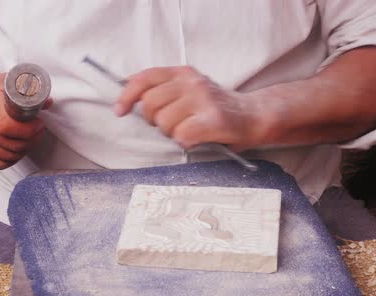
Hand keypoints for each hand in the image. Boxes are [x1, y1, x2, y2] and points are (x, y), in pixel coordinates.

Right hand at [0, 72, 51, 168]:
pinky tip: (17, 148)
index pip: (7, 127)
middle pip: (11, 145)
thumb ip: (32, 93)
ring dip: (25, 150)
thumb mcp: (12, 84)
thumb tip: (47, 102)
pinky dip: (13, 159)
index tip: (39, 124)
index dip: (28, 130)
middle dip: (32, 140)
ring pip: (8, 156)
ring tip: (30, 139)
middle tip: (38, 132)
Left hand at [114, 66, 267, 149]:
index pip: (144, 78)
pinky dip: (186, 141)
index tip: (120, 110)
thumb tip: (131, 95)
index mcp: (183, 73)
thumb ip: (165, 89)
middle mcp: (192, 82)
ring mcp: (203, 99)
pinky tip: (197, 138)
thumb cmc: (217, 108)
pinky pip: (182, 135)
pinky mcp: (213, 119)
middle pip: (150, 104)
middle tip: (172, 125)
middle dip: (155, 121)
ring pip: (165, 123)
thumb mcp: (190, 90)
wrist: (255, 116)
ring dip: (173, 133)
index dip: (128, 95)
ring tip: (189, 130)